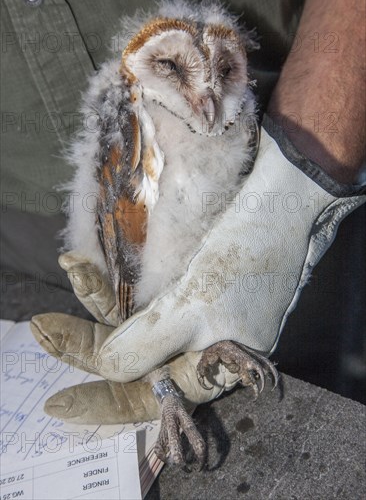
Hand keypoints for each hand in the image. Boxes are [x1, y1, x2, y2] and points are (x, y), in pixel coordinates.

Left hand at [72, 121, 363, 381]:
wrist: (279, 202)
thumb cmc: (246, 258)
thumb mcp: (195, 308)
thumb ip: (149, 344)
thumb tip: (105, 368)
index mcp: (210, 369)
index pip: (148, 396)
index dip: (103, 401)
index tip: (59, 403)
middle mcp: (198, 349)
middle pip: (132, 359)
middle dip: (85, 346)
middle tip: (43, 327)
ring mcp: (191, 318)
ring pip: (132, 327)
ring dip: (94, 309)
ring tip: (62, 290)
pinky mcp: (184, 290)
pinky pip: (139, 300)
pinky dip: (111, 289)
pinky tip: (86, 272)